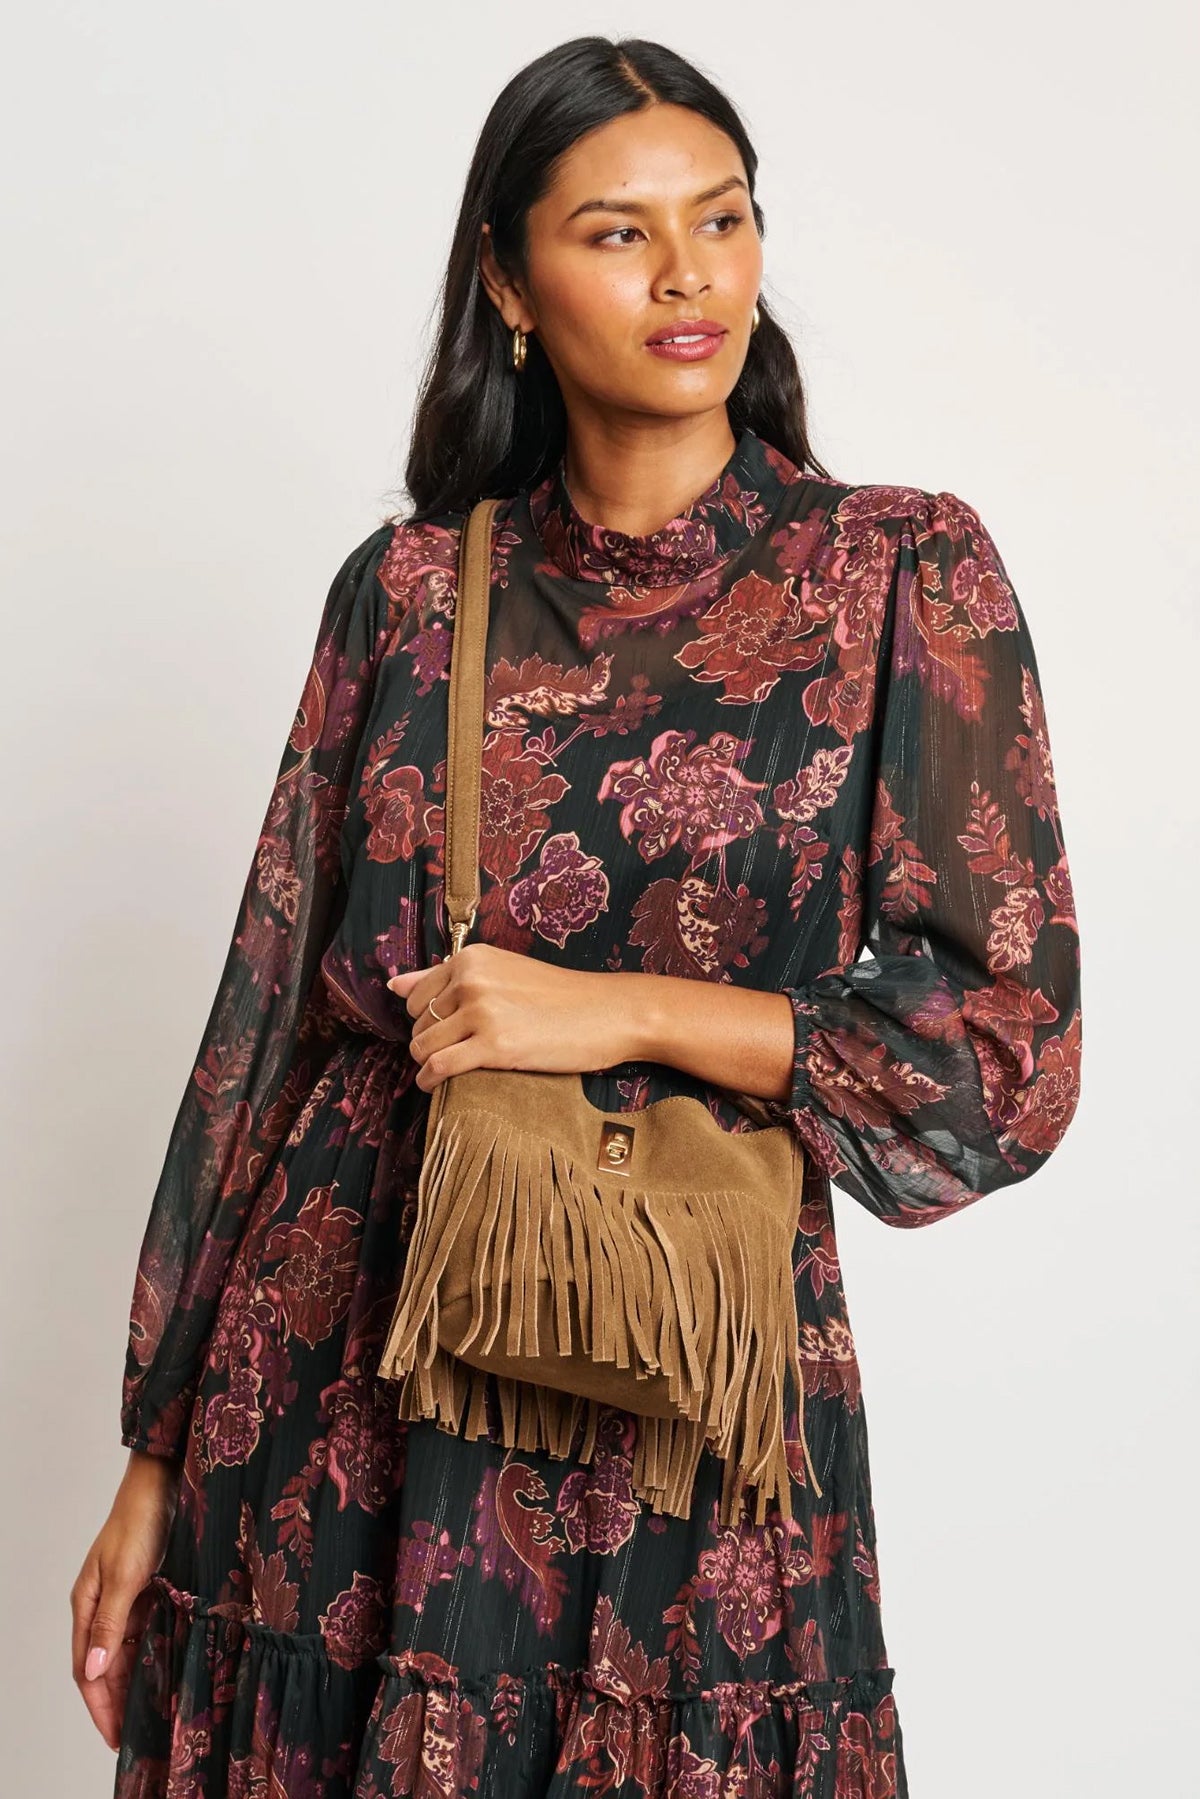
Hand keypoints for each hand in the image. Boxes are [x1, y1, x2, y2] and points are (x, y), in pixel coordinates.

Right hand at [70, 1450, 180, 1750]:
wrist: (162, 1484)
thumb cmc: (139, 1523)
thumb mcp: (125, 1577)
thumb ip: (109, 1625)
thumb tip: (92, 1671)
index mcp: (87, 1605)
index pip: (85, 1670)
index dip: (98, 1706)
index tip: (113, 1737)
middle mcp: (102, 1605)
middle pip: (103, 1666)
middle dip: (115, 1702)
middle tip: (134, 1735)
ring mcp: (125, 1598)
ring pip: (125, 1651)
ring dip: (134, 1681)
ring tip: (151, 1712)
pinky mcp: (147, 1588)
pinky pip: (144, 1631)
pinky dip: (150, 1654)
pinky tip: (164, 1671)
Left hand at [387, 943, 639, 1090]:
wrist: (608, 1013)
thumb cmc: (560, 997)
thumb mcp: (502, 973)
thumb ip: (445, 977)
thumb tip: (393, 984)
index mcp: (471, 959)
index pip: (417, 995)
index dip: (424, 1020)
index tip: (442, 1033)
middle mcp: (471, 980)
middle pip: (417, 1023)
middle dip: (426, 1042)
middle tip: (453, 1053)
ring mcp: (481, 1012)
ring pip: (423, 1046)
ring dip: (426, 1063)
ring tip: (445, 1071)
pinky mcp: (494, 1046)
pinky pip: (439, 1066)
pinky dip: (429, 1080)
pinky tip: (435, 1086)